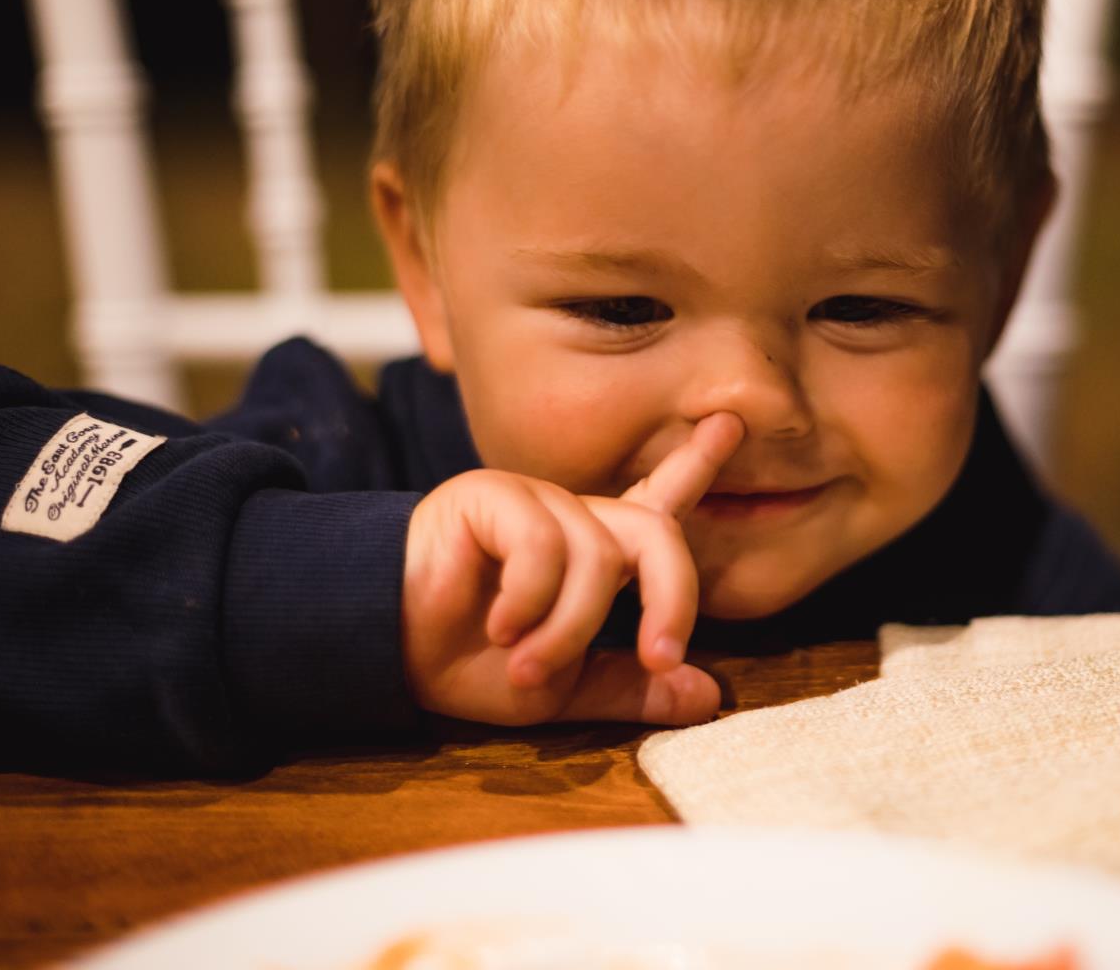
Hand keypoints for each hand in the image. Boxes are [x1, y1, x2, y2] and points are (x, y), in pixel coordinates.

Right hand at [400, 413, 744, 726]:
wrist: (387, 652)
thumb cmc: (467, 663)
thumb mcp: (562, 688)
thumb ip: (630, 688)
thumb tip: (706, 694)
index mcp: (593, 554)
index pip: (658, 504)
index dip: (695, 466)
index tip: (732, 424)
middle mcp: (572, 518)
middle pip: (654, 532)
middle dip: (673, 594)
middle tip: (659, 655)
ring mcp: (534, 501)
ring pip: (599, 556)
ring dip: (569, 627)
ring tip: (525, 664)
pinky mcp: (491, 495)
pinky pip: (544, 546)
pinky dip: (529, 601)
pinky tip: (499, 625)